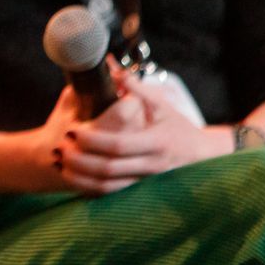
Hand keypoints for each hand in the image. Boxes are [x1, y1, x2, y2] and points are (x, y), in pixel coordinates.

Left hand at [58, 73, 225, 193]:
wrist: (204, 155)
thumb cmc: (179, 127)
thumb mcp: (162, 105)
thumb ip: (137, 88)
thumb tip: (113, 68)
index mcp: (156, 143)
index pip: (118, 145)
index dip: (91, 140)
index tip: (71, 131)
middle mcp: (152, 166)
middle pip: (109, 168)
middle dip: (80, 160)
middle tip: (59, 150)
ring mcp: (148, 182)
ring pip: (109, 188)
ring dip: (82, 179)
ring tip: (61, 166)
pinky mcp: (143, 192)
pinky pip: (114, 196)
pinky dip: (93, 191)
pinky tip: (76, 181)